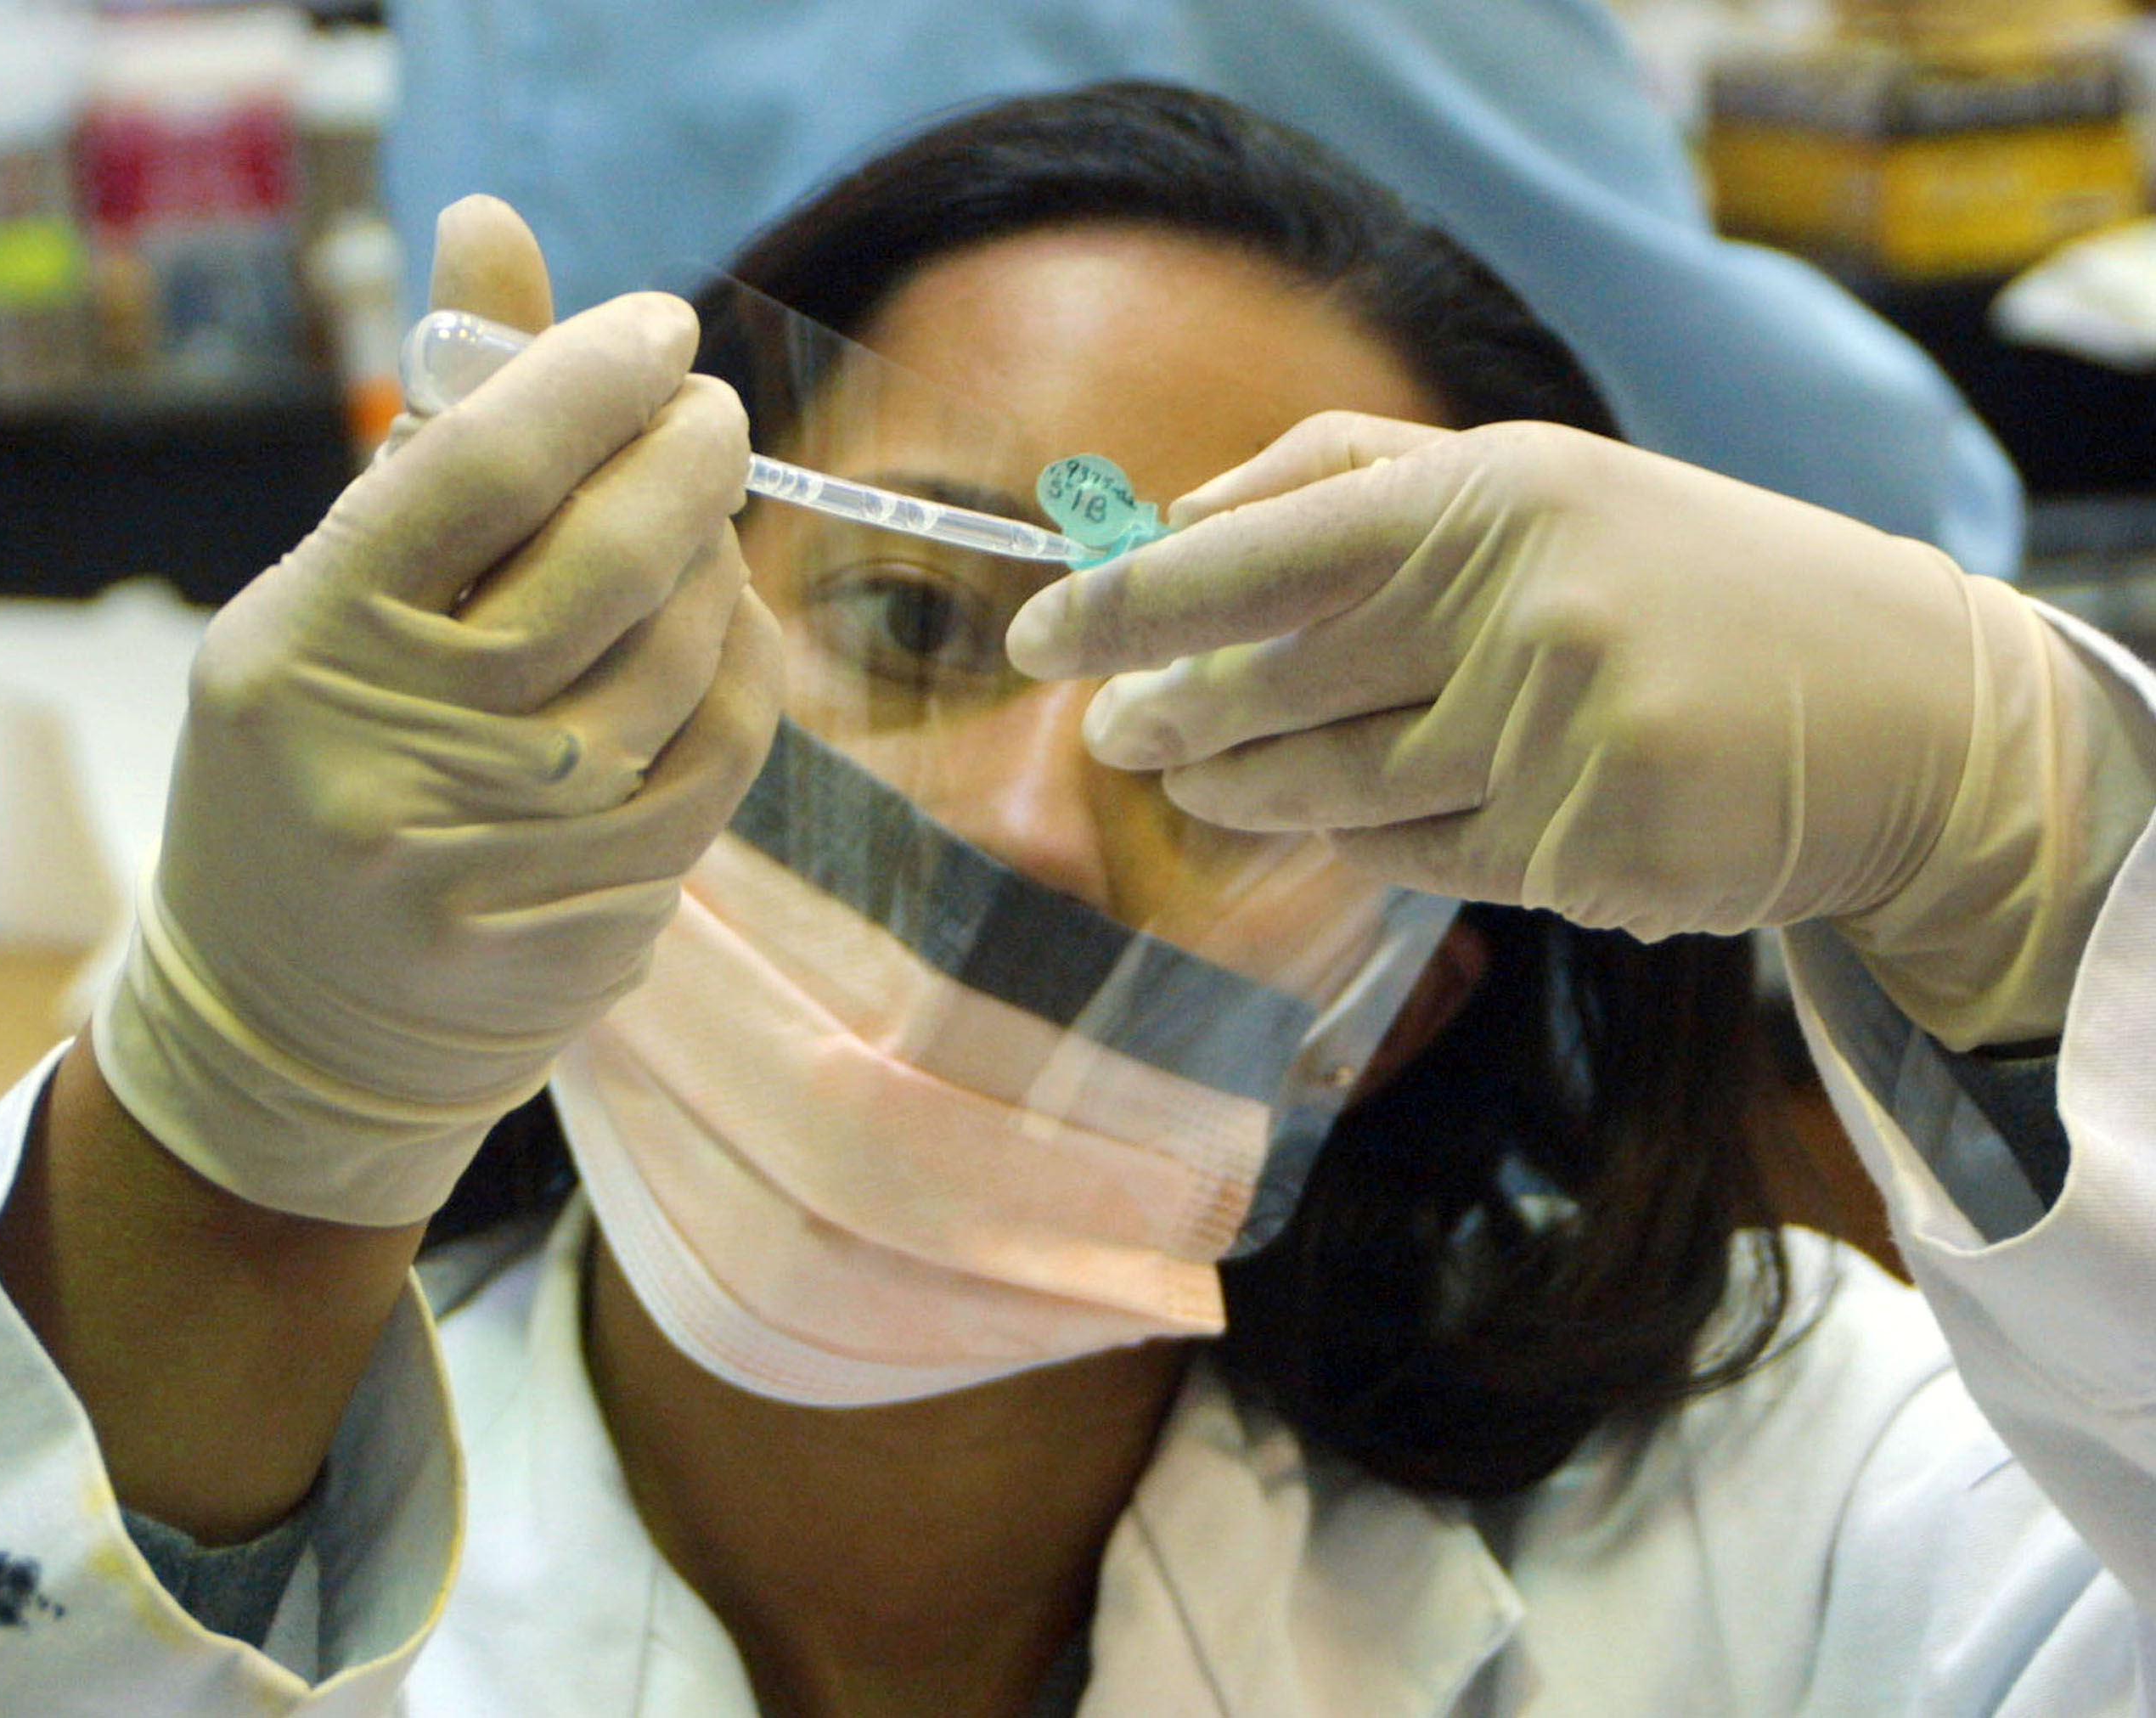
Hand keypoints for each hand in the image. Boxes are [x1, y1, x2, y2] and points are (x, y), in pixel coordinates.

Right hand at [93, 197, 783, 1223]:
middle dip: (687, 457)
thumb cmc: (307, 773)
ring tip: (699, 522)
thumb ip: (427, 433)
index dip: (588, 377)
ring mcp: (503, 855)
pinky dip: (745, 671)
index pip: (473, 471)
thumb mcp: (324, 602)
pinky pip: (723, 758)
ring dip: (721, 563)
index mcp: (305, 647)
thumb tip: (496, 226)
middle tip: (708, 408)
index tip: (660, 328)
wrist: (292, 1027)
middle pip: (606, 564)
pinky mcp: (587, 920)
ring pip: (686, 659)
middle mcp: (396, 754)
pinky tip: (725, 630)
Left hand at [1007, 416, 2153, 1049]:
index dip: (1130, 603)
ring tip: (1202, 777)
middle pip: (1270, 689)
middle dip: (1168, 718)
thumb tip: (1164, 526)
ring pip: (1328, 790)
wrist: (1898, 706)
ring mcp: (1555, 736)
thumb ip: (1343, 484)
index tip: (1038, 636)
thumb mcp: (1527, 485)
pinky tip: (1373, 813)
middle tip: (1114, 732)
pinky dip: (1375, 839)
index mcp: (1488, 495)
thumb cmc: (1671, 581)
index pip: (1257, 555)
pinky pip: (1414, 857)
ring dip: (1244, 789)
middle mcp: (1516, 609)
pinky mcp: (1583, 847)